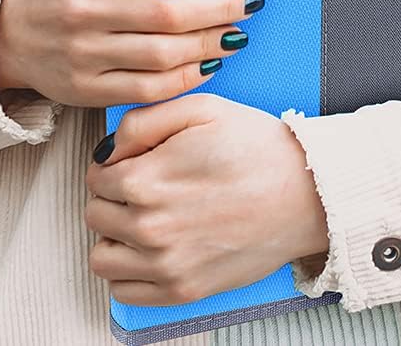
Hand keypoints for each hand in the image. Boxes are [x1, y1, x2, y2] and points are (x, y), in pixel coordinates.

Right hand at [0, 0, 259, 108]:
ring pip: (163, 54)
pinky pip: (148, 89)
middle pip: (168, 13)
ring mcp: (82, 53)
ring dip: (210, 44)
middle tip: (249, 3)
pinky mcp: (84, 90)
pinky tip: (208, 63)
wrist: (4, 29)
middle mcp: (82, 8)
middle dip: (219, 8)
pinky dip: (186, 78)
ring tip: (236, 33)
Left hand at [84, 94, 329, 305]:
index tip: (136, 159)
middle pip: (95, 213)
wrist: (305, 193)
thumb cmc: (256, 146)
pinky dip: (128, 271)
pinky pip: (124, 292)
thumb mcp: (201, 109)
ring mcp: (166, 265)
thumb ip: (142, 121)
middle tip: (144, 185)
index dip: (113, 162)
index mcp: (146, 180)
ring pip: (102, 256)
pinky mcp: (183, 290)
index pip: (96, 175)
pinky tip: (151, 248)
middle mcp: (149, 228)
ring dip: (115, 235)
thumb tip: (107, 149)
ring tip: (144, 217)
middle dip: (112, 195)